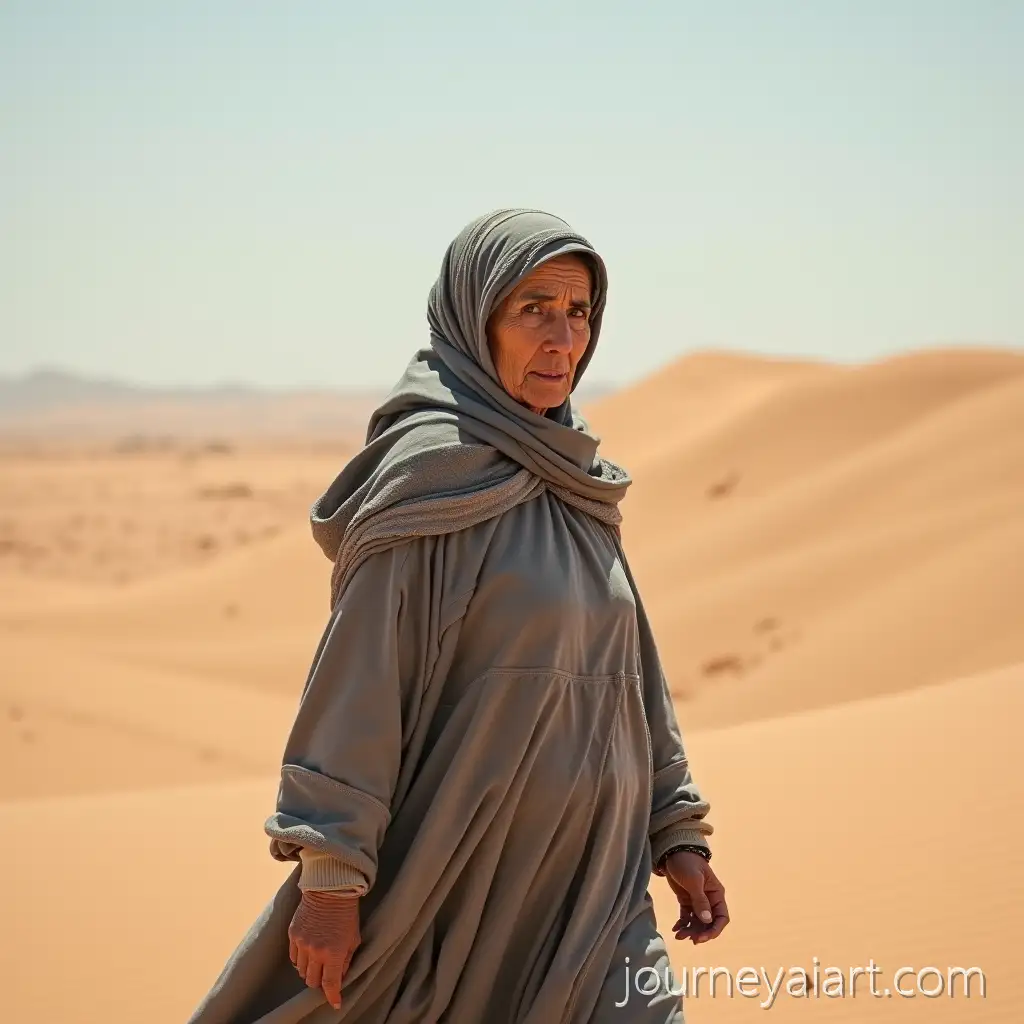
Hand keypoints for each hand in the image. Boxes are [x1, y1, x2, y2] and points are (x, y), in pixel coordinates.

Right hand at [288, 890, 360, 1010]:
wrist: (329, 889)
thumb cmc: (346, 913)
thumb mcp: (354, 938)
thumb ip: (346, 960)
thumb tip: (340, 977)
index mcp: (333, 953)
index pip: (330, 985)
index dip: (332, 997)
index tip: (335, 1003)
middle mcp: (315, 951)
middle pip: (312, 981)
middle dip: (320, 981)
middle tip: (326, 974)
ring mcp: (302, 943)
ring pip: (301, 971)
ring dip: (310, 970)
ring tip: (317, 961)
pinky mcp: (292, 935)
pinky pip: (294, 957)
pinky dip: (301, 959)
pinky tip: (308, 951)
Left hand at [663, 851, 729, 944]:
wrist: (672, 852)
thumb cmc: (687, 862)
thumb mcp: (694, 880)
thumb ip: (700, 900)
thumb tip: (707, 920)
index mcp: (716, 894)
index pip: (721, 917)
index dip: (714, 930)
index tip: (702, 937)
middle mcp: (709, 900)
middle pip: (708, 923)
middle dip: (699, 932)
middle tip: (688, 938)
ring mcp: (697, 901)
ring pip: (697, 921)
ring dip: (689, 930)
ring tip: (678, 935)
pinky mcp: (686, 900)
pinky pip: (687, 916)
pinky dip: (682, 924)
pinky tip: (675, 929)